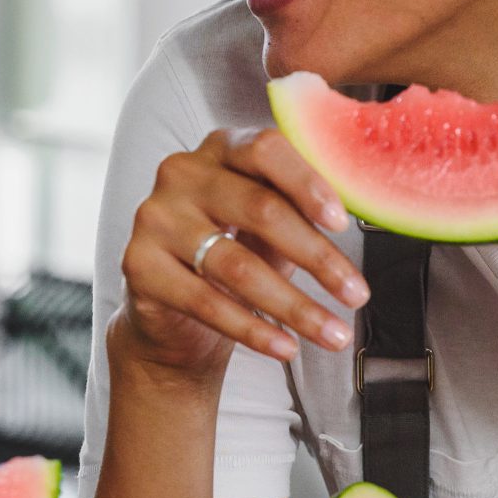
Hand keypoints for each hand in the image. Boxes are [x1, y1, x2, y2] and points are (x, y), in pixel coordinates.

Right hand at [113, 129, 371, 383]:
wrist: (173, 318)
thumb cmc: (234, 259)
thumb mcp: (271, 228)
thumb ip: (301, 210)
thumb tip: (359, 210)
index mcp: (219, 149)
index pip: (265, 149)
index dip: (307, 183)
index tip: (343, 223)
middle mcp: (181, 173)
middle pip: (259, 208)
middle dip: (317, 256)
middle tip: (357, 294)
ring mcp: (154, 217)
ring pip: (237, 265)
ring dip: (294, 307)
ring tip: (334, 335)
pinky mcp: (138, 265)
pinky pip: (206, 302)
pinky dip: (254, 330)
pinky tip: (286, 348)